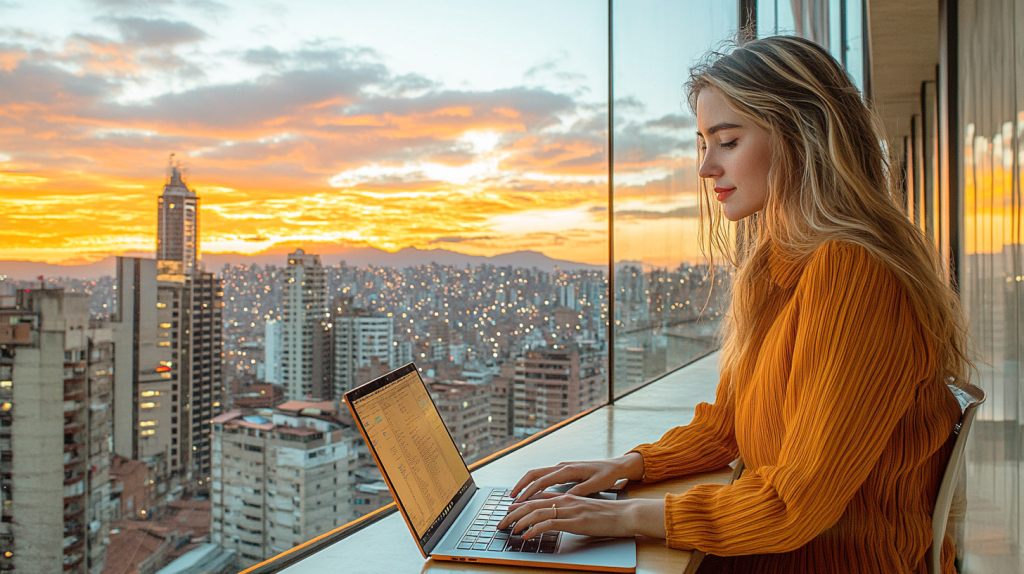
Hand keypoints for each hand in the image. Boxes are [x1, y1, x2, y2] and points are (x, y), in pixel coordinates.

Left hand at [496, 492, 666, 539]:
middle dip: (512, 513)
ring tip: (508, 529)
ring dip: (519, 521)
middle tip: (500, 523)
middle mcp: (564, 500)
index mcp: (565, 496)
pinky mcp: (574, 521)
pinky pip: (549, 524)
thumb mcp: (582, 507)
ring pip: (536, 512)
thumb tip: (550, 510)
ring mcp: (569, 510)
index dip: (519, 504)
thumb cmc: (606, 514)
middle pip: (531, 504)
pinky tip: (526, 536)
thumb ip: (566, 507)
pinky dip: (534, 529)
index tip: (507, 512)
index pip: (536, 498)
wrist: (625, 515)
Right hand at [509, 453, 644, 501]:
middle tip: (511, 498)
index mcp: (568, 469)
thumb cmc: (607, 475)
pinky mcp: (564, 470)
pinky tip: (531, 492)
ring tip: (516, 496)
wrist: (615, 466)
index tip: (519, 501)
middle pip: (534, 473)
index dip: (529, 491)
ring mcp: (562, 467)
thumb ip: (579, 491)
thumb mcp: (595, 485)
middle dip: (521, 485)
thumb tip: (564, 498)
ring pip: (537, 473)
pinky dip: (534, 483)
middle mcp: (562, 466)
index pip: (542, 480)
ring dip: (525, 483)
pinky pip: (544, 475)